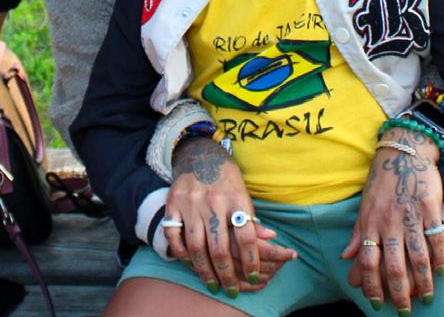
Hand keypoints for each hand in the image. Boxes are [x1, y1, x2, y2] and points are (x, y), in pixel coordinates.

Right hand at [163, 137, 296, 296]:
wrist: (198, 154)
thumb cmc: (226, 178)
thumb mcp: (244, 194)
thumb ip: (252, 218)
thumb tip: (270, 238)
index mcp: (236, 198)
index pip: (246, 237)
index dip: (252, 261)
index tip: (255, 277)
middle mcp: (213, 201)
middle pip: (220, 247)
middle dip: (227, 274)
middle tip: (231, 289)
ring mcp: (191, 203)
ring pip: (196, 246)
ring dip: (204, 270)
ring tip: (212, 284)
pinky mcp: (173, 204)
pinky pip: (174, 236)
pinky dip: (180, 253)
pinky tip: (190, 263)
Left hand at [342, 127, 443, 312]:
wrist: (403, 150)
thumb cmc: (382, 180)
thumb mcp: (364, 205)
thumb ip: (358, 234)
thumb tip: (346, 257)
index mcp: (371, 223)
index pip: (368, 261)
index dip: (371, 285)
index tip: (376, 302)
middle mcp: (389, 222)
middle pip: (394, 265)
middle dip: (399, 292)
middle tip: (404, 310)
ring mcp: (410, 215)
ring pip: (417, 256)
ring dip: (423, 282)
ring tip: (426, 298)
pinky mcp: (430, 207)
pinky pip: (436, 238)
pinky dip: (440, 258)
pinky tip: (441, 271)